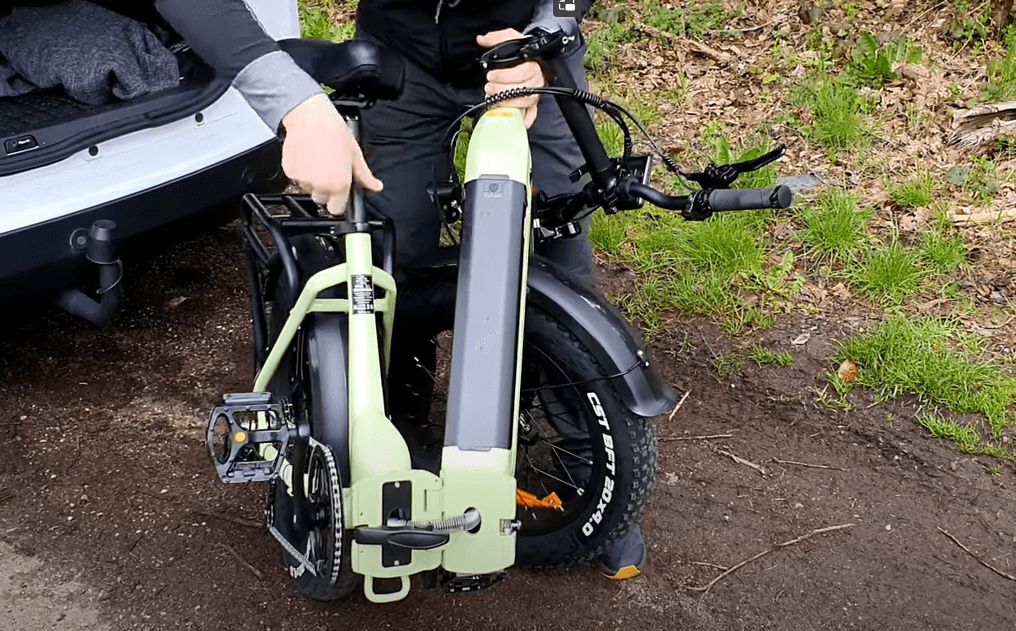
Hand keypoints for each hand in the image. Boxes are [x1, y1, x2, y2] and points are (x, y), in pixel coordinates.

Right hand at [280, 93, 382, 215]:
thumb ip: (365, 177)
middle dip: (325, 190)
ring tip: (318, 161)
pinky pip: (296, 178)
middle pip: (321, 200)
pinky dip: (300, 171)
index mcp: (339, 184)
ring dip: (312, 180)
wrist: (311, 118)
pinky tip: (308, 157)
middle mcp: (320, 185)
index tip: (339, 193)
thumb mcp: (356, 155)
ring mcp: (303, 180)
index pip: (337, 210)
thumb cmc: (334, 132)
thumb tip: (375, 187)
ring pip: (308, 189)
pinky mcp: (290, 172)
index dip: (338, 202)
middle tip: (329, 171)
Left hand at [476, 28, 544, 127]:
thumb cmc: (523, 50)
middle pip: (523, 88)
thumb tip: (482, 39)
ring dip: (509, 103)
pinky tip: (518, 121)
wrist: (536, 56)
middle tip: (488, 88)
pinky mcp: (534, 101)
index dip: (504, 76)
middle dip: (502, 90)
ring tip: (493, 99)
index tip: (490, 76)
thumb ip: (497, 38)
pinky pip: (533, 112)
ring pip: (526, 101)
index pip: (521, 72)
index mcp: (532, 64)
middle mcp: (536, 78)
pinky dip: (526, 118)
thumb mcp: (511, 38)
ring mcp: (536, 91)